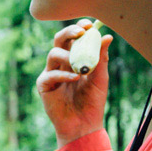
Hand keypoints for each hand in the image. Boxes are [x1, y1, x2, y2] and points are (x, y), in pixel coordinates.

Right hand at [36, 19, 113, 147]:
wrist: (84, 125)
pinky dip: (64, 74)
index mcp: (75, 58)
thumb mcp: (100, 77)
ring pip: (53, 54)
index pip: (74, 38)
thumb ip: (101, 58)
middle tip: (80, 32)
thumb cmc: (93, 101)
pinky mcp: (44, 86)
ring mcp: (51, 73)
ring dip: (68, 55)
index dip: (79, 29)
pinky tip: (76, 78)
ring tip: (81, 66)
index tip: (89, 25)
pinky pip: (50, 74)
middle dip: (68, 33)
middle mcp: (61, 63)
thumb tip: (107, 36)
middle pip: (59, 40)